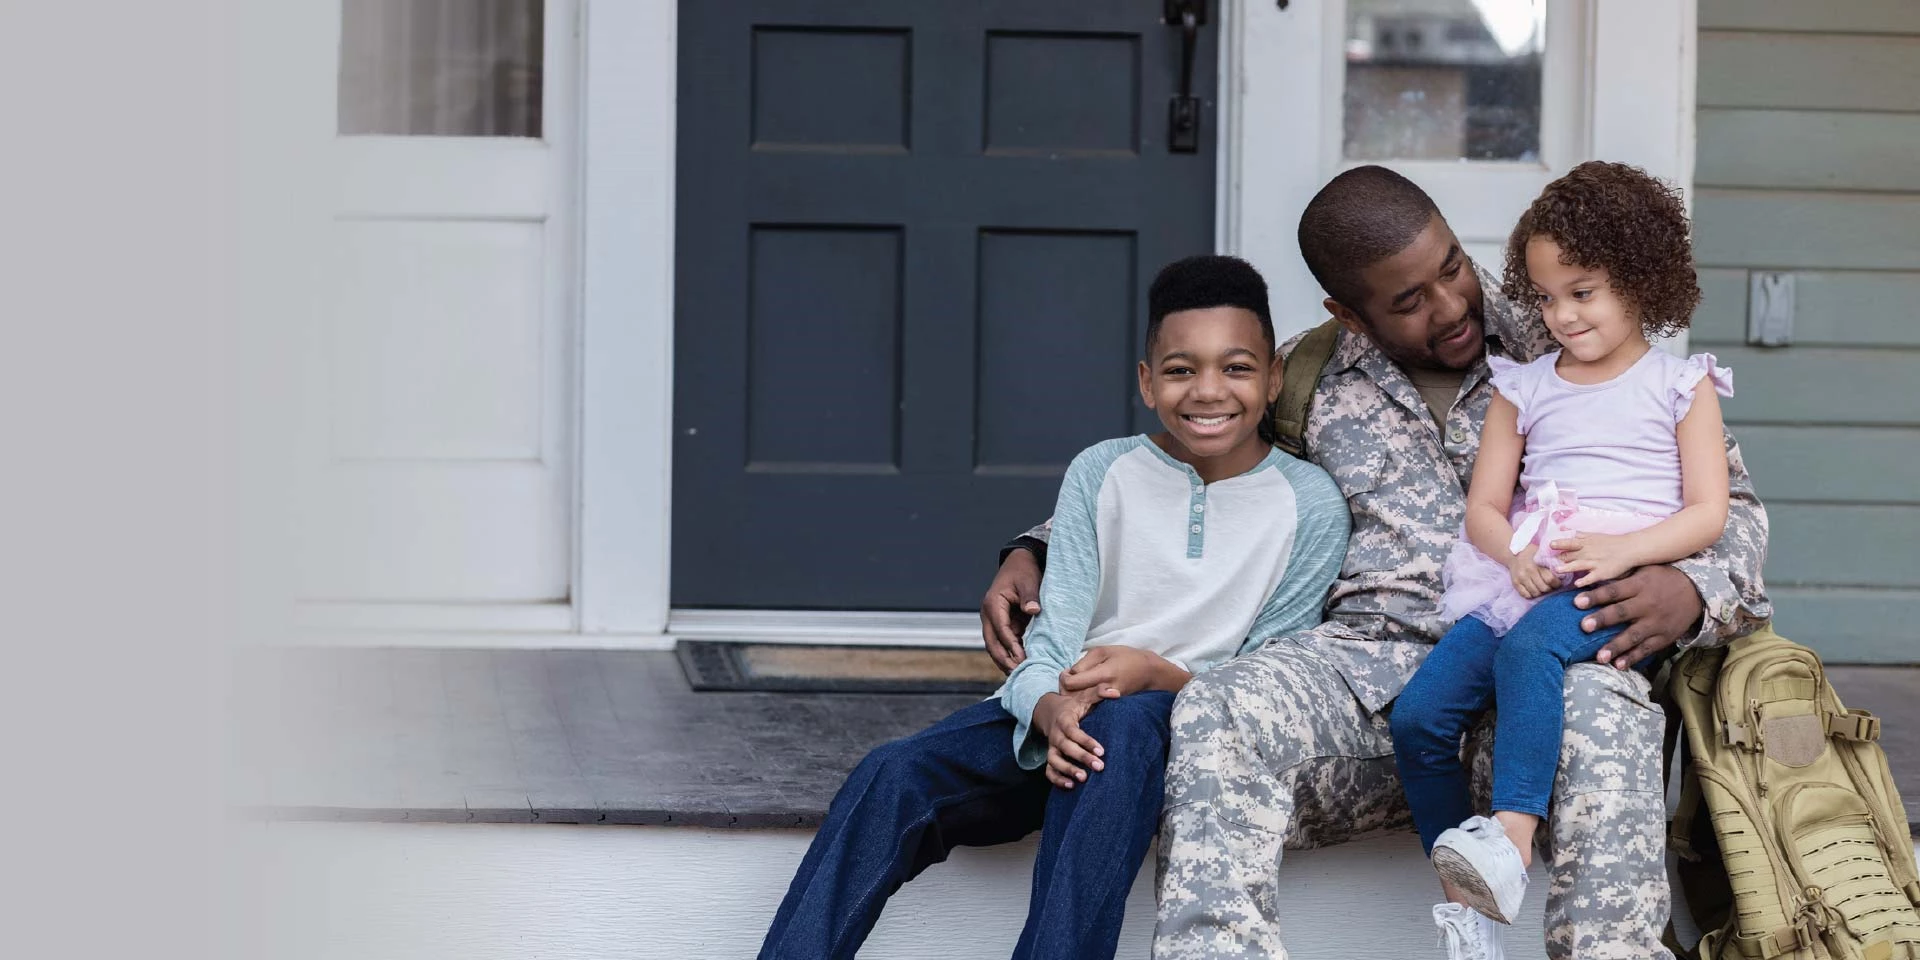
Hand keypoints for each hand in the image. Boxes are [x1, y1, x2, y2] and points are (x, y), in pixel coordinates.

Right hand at [980, 549, 1040, 673]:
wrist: (1020, 562)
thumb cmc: (1024, 571)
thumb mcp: (1029, 581)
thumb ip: (1030, 596)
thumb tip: (1033, 610)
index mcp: (993, 604)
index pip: (1000, 630)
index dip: (1011, 646)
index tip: (1022, 659)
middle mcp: (989, 615)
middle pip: (992, 643)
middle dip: (1003, 660)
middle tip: (1017, 674)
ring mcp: (993, 620)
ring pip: (995, 646)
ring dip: (1005, 660)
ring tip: (1018, 675)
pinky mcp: (1002, 623)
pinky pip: (1004, 642)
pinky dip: (1011, 653)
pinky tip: (1021, 665)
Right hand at [1033, 692, 1104, 788]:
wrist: (1049, 711)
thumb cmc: (1072, 706)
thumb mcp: (1084, 697)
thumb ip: (1099, 693)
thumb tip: (1116, 693)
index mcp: (1064, 720)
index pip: (1073, 731)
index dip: (1086, 741)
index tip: (1101, 751)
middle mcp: (1056, 735)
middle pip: (1066, 747)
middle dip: (1082, 758)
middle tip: (1099, 767)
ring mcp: (1051, 747)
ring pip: (1054, 761)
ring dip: (1067, 770)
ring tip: (1083, 779)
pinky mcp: (1050, 757)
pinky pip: (1049, 771)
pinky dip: (1057, 779)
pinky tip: (1070, 786)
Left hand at [1060, 646, 1184, 698]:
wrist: (1149, 672)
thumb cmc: (1125, 657)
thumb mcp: (1103, 651)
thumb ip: (1084, 662)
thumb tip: (1070, 674)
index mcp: (1102, 675)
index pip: (1071, 684)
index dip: (1064, 678)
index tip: (1067, 672)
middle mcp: (1104, 690)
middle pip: (1074, 696)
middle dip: (1067, 688)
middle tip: (1070, 678)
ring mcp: (1107, 700)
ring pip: (1081, 702)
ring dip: (1075, 694)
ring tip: (1078, 683)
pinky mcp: (1109, 704)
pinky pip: (1090, 704)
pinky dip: (1084, 698)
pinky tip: (1086, 689)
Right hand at [1506, 545, 1560, 598]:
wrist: (1512, 553)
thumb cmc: (1531, 552)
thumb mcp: (1541, 553)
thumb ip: (1551, 561)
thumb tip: (1564, 570)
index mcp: (1535, 565)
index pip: (1550, 579)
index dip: (1557, 583)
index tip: (1558, 582)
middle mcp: (1526, 573)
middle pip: (1544, 588)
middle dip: (1550, 588)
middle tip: (1551, 586)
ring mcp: (1520, 579)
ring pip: (1535, 593)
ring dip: (1541, 592)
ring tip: (1543, 587)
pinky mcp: (1515, 583)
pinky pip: (1526, 595)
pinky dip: (1532, 594)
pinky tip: (1535, 589)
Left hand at [1550, 533, 1637, 587]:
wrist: (1629, 548)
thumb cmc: (1609, 542)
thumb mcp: (1593, 535)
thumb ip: (1578, 535)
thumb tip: (1562, 529)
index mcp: (1585, 543)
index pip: (1569, 543)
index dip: (1559, 544)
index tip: (1549, 545)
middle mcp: (1588, 552)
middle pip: (1570, 555)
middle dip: (1559, 559)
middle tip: (1546, 563)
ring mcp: (1595, 562)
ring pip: (1579, 565)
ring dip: (1568, 567)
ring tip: (1557, 570)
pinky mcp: (1602, 572)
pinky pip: (1592, 577)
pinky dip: (1585, 580)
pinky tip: (1577, 584)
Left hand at [1572, 565, 1703, 670]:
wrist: (1697, 591)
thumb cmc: (1662, 578)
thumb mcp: (1644, 570)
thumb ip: (1622, 577)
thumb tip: (1591, 578)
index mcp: (1640, 585)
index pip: (1614, 591)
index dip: (1595, 596)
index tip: (1576, 602)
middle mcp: (1647, 604)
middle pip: (1622, 612)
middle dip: (1602, 619)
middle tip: (1584, 626)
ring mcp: (1656, 623)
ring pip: (1633, 635)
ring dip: (1616, 646)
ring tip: (1599, 657)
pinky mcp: (1664, 637)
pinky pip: (1647, 649)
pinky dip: (1633, 658)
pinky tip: (1619, 665)